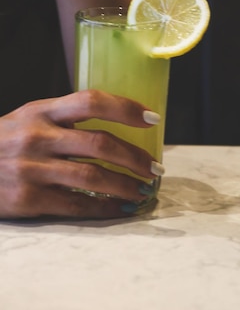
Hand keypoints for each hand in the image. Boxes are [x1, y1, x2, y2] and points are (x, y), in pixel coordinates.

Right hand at [0, 90, 163, 218]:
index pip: (92, 101)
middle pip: (99, 144)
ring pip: (92, 177)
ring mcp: (31, 169)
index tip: (153, 118)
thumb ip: (67, 115)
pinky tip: (119, 209)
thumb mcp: (32, 116)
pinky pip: (74, 205)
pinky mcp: (26, 199)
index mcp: (43, 110)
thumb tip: (118, 119)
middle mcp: (38, 136)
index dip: (126, 108)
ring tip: (143, 191)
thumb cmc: (7, 140)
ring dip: (125, 186)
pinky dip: (103, 208)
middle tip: (155, 168)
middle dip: (135, 157)